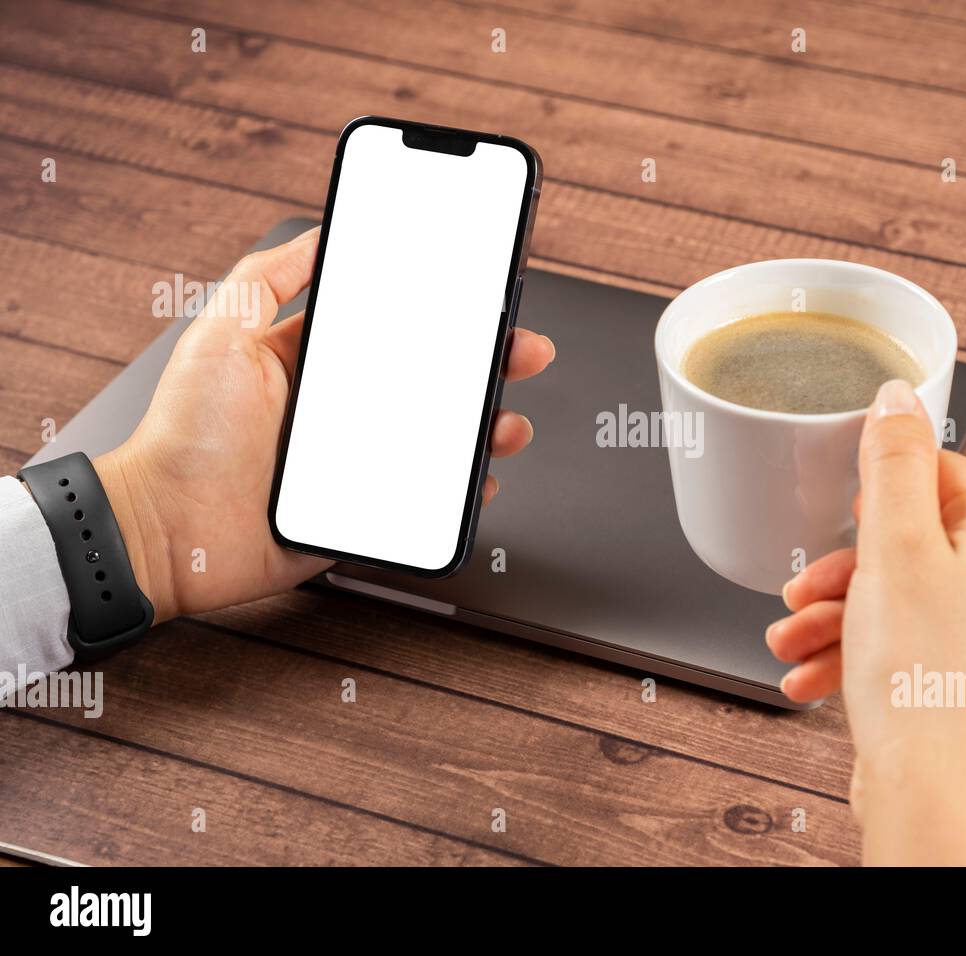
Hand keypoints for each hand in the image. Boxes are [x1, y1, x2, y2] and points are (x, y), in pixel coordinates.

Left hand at [94, 227, 555, 624]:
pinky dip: (463, 492)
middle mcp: (346, 410)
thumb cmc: (182, 434)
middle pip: (436, 382)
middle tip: (523, 350)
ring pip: (444, 440)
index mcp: (319, 363)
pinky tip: (479, 478)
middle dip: (489, 364)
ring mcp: (361, 462)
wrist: (163, 529)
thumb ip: (269, 277)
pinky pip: (430, 501)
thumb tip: (320, 232)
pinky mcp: (366, 512)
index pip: (398, 329)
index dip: (447, 314)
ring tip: (506, 422)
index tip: (485, 296)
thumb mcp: (222, 332)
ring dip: (488, 427)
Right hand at [766, 379, 965, 864]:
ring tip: (793, 644)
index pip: (944, 477)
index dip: (877, 496)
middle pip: (920, 547)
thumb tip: (897, 397)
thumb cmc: (924, 688)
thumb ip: (891, 463)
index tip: (840, 518)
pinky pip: (924, 650)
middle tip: (804, 592)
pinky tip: (816, 677)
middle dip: (845, 574)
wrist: (938, 805)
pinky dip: (868, 657)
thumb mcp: (891, 550)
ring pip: (914, 603)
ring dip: (843, 620)